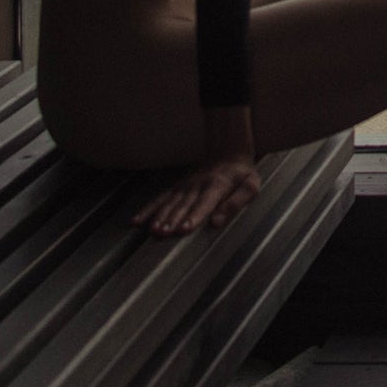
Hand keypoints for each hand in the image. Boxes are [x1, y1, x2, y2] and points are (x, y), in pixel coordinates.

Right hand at [132, 154, 261, 236]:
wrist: (228, 152)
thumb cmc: (242, 174)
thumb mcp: (251, 186)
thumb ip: (237, 203)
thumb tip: (217, 222)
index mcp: (217, 185)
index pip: (204, 203)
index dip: (194, 216)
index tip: (184, 229)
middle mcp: (197, 185)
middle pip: (184, 205)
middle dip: (173, 220)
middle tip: (163, 234)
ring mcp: (185, 186)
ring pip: (170, 203)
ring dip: (160, 217)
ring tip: (153, 231)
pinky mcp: (177, 188)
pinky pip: (160, 199)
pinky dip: (147, 209)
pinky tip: (136, 221)